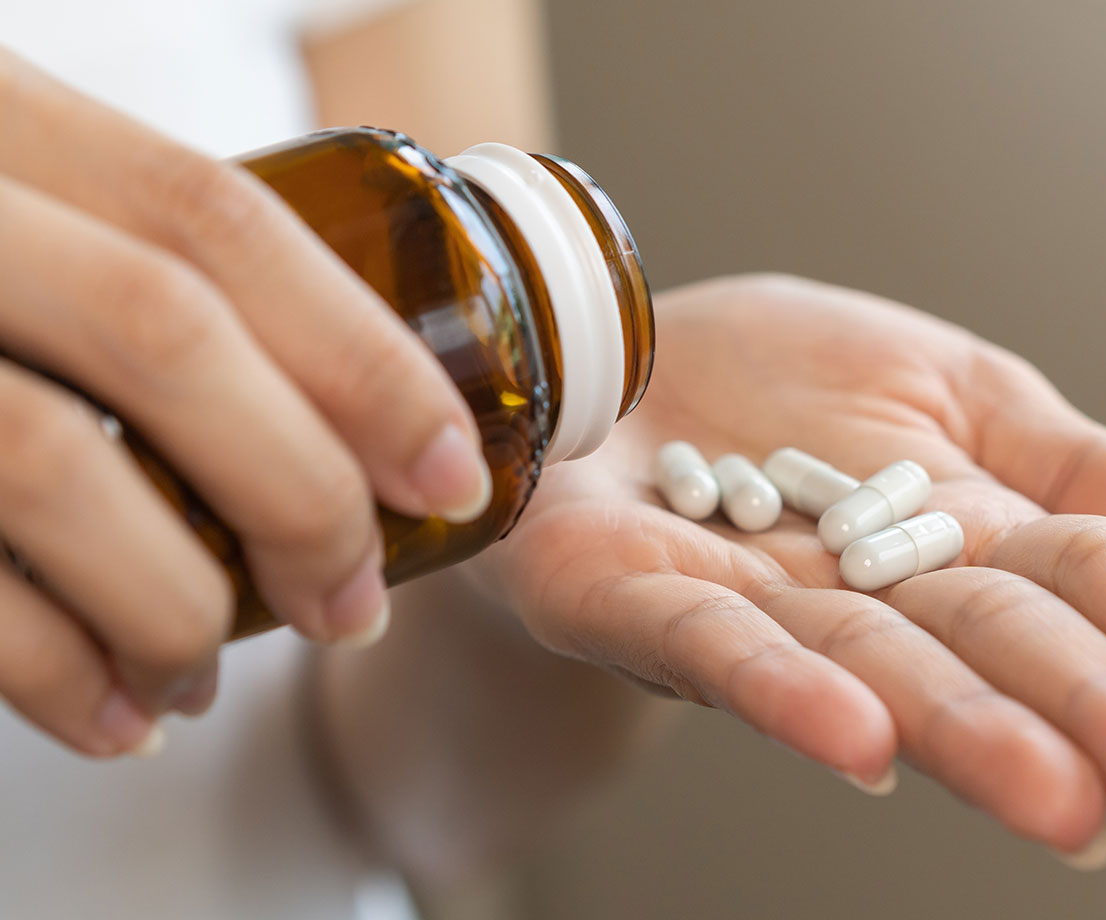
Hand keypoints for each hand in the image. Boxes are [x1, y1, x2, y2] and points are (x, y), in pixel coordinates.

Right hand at [0, 51, 487, 756]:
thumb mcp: (19, 218)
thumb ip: (130, 267)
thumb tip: (343, 413)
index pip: (217, 218)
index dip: (361, 355)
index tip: (452, 473)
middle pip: (169, 332)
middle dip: (300, 491)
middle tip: (354, 604)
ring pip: (53, 463)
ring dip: (176, 606)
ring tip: (209, 675)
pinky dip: (55, 673)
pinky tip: (118, 715)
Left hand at [474, 273, 1105, 867]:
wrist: (618, 362)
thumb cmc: (783, 383)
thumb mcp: (955, 392)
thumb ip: (1080, 470)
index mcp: (956, 534)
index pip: (1087, 587)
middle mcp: (864, 590)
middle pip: (992, 646)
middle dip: (1097, 718)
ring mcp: (749, 600)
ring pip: (868, 666)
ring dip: (961, 731)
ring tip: (1061, 798)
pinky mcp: (629, 593)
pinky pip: (706, 642)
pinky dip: (781, 688)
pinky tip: (861, 736)